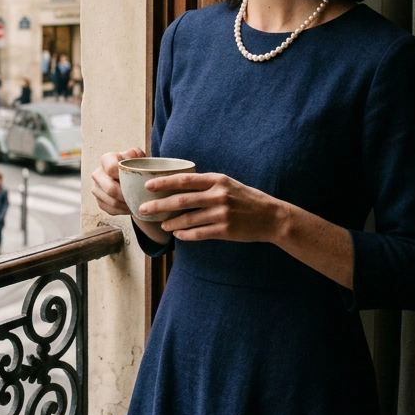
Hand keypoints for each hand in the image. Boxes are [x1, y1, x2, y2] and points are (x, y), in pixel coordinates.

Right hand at [91, 148, 145, 217]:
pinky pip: (111, 210)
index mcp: (106, 159)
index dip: (123, 175)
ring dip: (126, 204)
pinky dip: (123, 210)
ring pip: (111, 202)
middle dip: (126, 195)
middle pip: (110, 188)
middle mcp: (98, 173)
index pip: (111, 168)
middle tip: (138, 197)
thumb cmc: (136, 166)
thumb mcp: (139, 157)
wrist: (132, 178)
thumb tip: (131, 156)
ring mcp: (96, 188)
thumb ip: (136, 154)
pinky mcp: (99, 201)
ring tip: (138, 203)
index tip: (134, 180)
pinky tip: (131, 206)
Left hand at [139, 171, 286, 243]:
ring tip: (161, 225)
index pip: (184, 180)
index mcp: (217, 180)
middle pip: (181, 200)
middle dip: (159, 205)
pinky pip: (199, 234)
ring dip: (171, 223)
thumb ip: (206, 184)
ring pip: (188, 219)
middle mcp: (218, 195)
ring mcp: (221, 214)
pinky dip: (185, 235)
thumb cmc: (246, 198)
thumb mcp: (228, 184)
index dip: (164, 183)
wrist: (271, 216)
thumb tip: (179, 185)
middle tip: (143, 209)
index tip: (148, 185)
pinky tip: (178, 235)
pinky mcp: (225, 230)